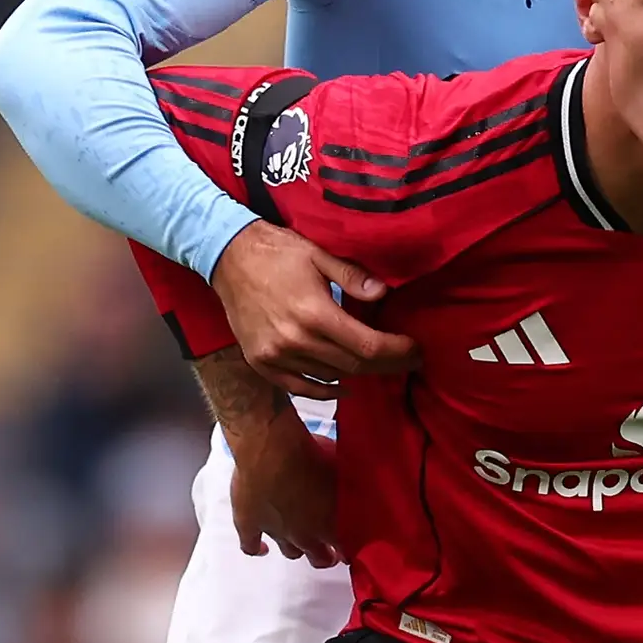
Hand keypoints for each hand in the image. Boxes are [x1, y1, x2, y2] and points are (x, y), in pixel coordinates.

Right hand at [214, 224, 414, 396]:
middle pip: (353, 366)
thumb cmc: (277, 252)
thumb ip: (352, 277)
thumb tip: (384, 293)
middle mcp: (295, 341)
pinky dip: (322, 390)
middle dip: (387, 365)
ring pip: (329, 376)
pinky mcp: (260, 362)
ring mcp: (275, 355)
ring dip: (357, 373)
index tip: (416, 350)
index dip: (397, 352)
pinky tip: (342, 386)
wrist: (226, 256)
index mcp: (315, 314)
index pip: (368, 347)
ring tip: (380, 364)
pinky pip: (298, 387)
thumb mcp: (319, 254)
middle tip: (408, 361)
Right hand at [229, 410, 342, 564]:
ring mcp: (276, 532)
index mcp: (331, 525)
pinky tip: (260, 548)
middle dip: (325, 555)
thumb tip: (361, 490)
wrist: (271, 450)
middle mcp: (305, 535)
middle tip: (329, 551)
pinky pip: (249, 545)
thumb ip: (352, 490)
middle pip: (318, 557)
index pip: (346, 549)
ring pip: (290, 552)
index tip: (352, 549)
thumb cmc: (313, 455)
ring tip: (300, 542)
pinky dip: (255, 548)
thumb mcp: (345, 471)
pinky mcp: (249, 524)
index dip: (350, 550)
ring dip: (297, 548)